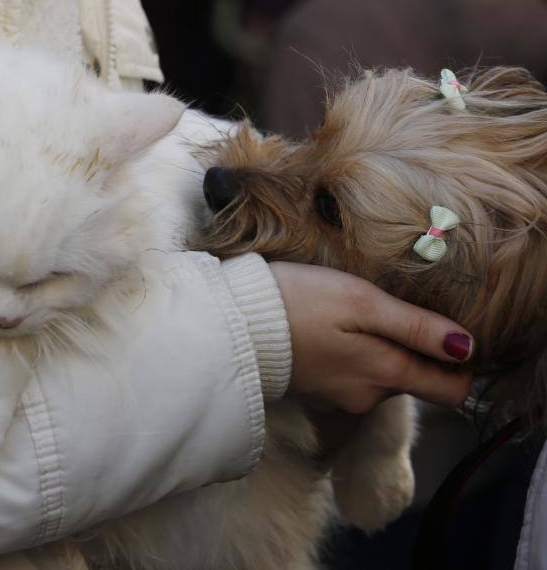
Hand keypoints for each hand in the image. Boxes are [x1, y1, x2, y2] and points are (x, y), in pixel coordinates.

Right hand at [269, 262, 472, 413]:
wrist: (233, 324)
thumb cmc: (298, 303)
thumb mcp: (362, 301)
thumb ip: (417, 327)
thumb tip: (467, 348)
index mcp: (385, 373)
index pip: (451, 390)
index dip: (459, 362)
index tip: (441, 330)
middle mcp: (367, 397)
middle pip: (413, 378)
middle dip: (408, 347)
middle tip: (381, 309)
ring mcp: (339, 399)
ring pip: (380, 376)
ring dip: (375, 349)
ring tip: (348, 316)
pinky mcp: (316, 393)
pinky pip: (351, 377)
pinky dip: (349, 355)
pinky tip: (328, 331)